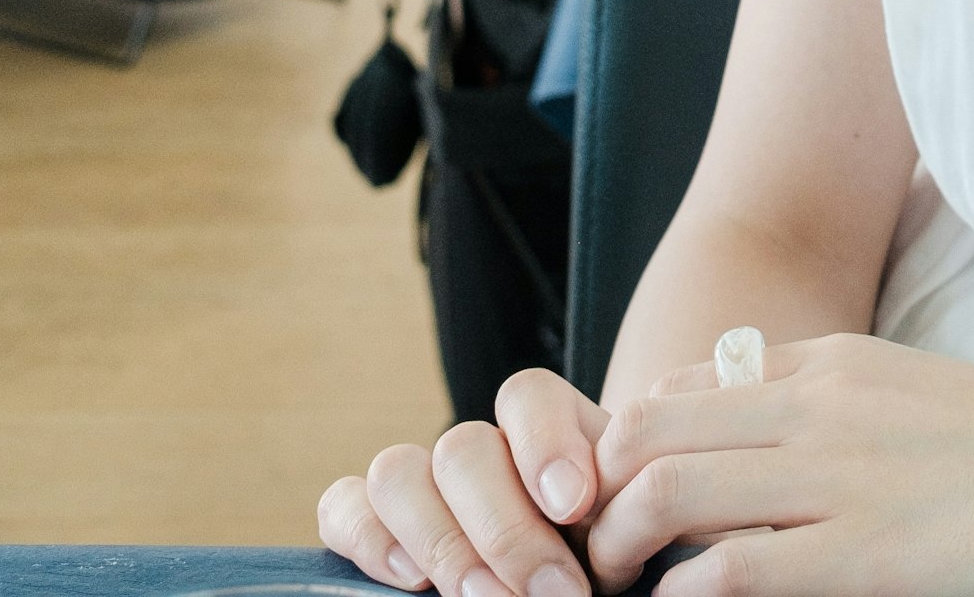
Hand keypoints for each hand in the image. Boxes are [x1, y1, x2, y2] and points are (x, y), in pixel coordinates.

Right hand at [319, 365, 606, 596]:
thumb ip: (620, 520)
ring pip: (396, 473)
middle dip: (506, 530)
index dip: (544, 443)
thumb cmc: (618, 560)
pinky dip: (368, 539)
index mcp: (547, 434)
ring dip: (443, 543)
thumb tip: (605, 551)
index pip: (526, 396)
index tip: (575, 507)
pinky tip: (411, 580)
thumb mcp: (630, 535)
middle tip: (557, 593)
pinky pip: (343, 506)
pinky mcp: (373, 525)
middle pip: (462, 449)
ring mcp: (421, 485)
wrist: (585, 582)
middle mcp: (480, 451)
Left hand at [583, 332, 973, 595]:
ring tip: (623, 592)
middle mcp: (820, 408)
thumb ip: (840, 412)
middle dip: (601, 495)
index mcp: (836, 366)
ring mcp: (838, 479)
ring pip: (664, 491)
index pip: (682, 385)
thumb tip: (764, 447)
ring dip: (621, 549)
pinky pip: (726, 573)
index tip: (627, 502)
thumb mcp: (923, 398)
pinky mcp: (864, 557)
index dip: (632, 446)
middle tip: (601, 558)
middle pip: (647, 428)